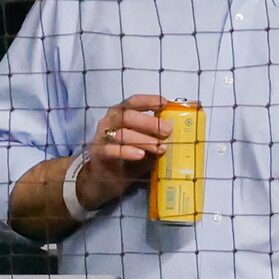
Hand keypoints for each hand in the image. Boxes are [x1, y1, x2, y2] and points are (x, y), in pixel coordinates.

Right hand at [75, 95, 171, 211]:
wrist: (106, 178)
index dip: (148, 100)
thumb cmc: (130, 156)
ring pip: (121, 133)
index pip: (133, 102)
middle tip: (168, 131)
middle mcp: (110, 122)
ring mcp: (102, 137)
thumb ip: (158, 135)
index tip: (164, 104)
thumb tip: (180, 131)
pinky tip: (140, 155)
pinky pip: (110, 150)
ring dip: (143, 140)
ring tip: (160, 148)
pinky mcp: (98, 154)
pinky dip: (126, 151)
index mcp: (121, 114)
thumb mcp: (148, 143)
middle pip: (127, 115)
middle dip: (149, 122)